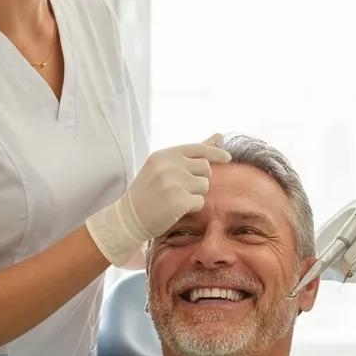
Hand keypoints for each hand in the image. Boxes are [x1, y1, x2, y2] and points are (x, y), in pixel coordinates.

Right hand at [85, 135, 230, 265]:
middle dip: (199, 179)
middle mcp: (168, 165)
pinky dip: (192, 207)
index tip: (227, 157)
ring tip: (176, 198)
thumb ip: (192, 153)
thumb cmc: (148, 192)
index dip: (215, 153)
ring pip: (204, 185)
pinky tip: (175, 209)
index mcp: (164, 155)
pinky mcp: (178, 200)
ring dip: (195, 194)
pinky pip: (200, 201)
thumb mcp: (164, 167)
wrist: (127, 219)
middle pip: (205, 168)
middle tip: (181, 189)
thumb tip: (219, 136)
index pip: (198, 148)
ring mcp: (172, 182)